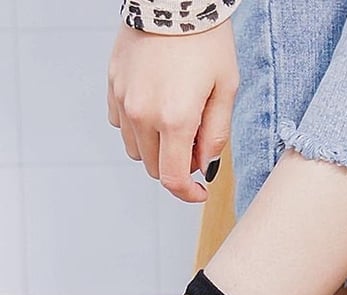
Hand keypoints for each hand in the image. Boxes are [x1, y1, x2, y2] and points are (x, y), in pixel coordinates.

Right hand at [107, 21, 238, 202]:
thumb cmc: (206, 41)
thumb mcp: (226, 91)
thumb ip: (216, 136)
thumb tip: (204, 167)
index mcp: (175, 120)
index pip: (173, 178)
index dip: (188, 194)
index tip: (199, 192)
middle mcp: (143, 114)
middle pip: (155, 167)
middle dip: (177, 167)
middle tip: (196, 146)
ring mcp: (123, 100)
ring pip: (136, 149)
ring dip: (156, 149)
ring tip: (176, 125)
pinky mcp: (113, 85)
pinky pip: (121, 124)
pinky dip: (138, 128)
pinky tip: (156, 110)